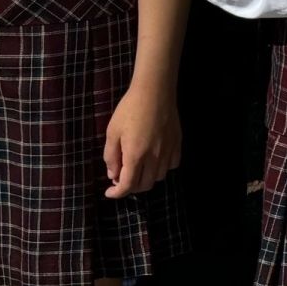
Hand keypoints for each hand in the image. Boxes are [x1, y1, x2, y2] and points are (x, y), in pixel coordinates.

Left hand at [103, 80, 181, 197]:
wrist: (155, 91)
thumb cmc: (129, 109)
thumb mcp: (112, 132)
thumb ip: (111, 156)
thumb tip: (113, 175)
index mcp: (135, 155)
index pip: (127, 185)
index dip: (117, 193)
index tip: (109, 192)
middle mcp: (154, 157)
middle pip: (144, 185)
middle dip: (130, 187)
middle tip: (121, 178)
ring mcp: (168, 151)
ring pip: (159, 177)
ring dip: (146, 179)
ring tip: (138, 168)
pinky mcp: (177, 143)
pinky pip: (172, 165)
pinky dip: (162, 169)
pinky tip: (155, 160)